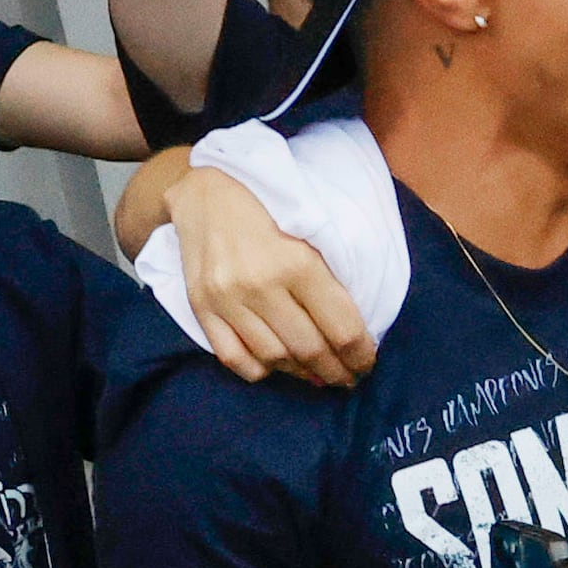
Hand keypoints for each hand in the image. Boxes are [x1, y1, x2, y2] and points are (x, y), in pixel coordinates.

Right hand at [168, 162, 375, 385]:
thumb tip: (349, 334)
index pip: (341, 328)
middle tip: (347, 378)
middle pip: (310, 350)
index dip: (361, 355)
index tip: (366, 363)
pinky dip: (259, 370)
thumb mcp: (312, 231)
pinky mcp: (201, 307)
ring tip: (316, 373)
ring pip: (274, 359)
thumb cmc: (270, 206)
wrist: (206, 189)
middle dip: (336, 371)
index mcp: (297, 262)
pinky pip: (234, 358)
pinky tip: (276, 366)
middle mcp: (260, 285)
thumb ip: (331, 279)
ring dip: (301, 373)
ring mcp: (227, 299)